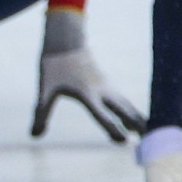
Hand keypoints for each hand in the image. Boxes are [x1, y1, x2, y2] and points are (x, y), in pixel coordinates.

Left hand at [31, 7, 144, 142]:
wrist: (66, 40)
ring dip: (137, 118)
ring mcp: (106, 86)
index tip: (124, 141)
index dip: (113, 129)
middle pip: (123, 110)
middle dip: (135, 124)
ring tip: (148, 133)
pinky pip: (122, 100)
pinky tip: (135, 119)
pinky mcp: (106, 83)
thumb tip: (33, 136)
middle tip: (148, 140)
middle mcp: (101, 90)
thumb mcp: (45, 90)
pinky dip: (131, 110)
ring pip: (126, 105)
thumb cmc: (54, 66)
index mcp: (87, 94)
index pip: (103, 115)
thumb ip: (41, 114)